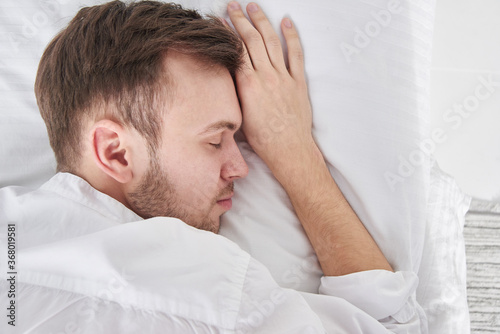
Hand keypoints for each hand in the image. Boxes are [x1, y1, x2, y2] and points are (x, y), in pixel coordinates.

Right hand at [227, 2, 315, 169]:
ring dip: (262, 21)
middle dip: (241, 19)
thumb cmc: (261, 138)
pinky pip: (296, 53)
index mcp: (247, 84)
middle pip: (251, 39)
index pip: (236, 50)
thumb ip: (235, 91)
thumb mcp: (239, 114)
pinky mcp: (298, 82)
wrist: (287, 148)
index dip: (228, 32)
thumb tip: (230, 74)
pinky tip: (287, 22)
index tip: (221, 20)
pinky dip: (292, 36)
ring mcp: (283, 77)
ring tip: (254, 6)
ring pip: (271, 41)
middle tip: (233, 5)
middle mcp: (265, 76)